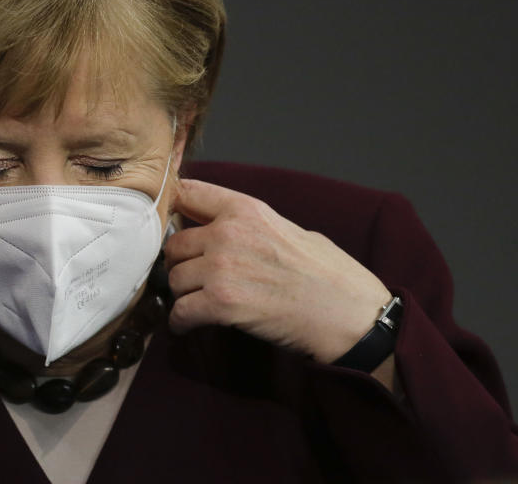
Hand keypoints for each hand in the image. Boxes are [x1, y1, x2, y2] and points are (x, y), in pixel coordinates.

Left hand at [164, 178, 392, 365]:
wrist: (348, 314)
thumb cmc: (328, 274)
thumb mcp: (288, 229)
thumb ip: (248, 225)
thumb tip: (219, 228)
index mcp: (245, 209)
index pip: (187, 192)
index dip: (172, 208)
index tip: (168, 224)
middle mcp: (227, 233)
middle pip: (173, 244)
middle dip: (180, 263)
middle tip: (191, 278)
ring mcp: (221, 268)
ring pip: (174, 279)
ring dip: (182, 294)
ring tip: (196, 303)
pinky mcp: (221, 303)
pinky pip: (181, 311)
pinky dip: (181, 322)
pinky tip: (189, 325)